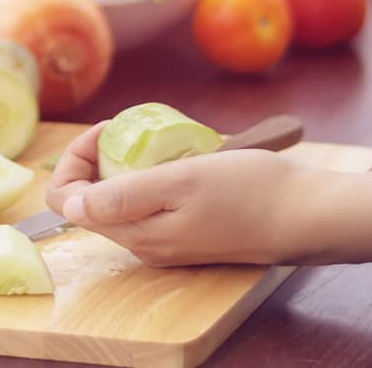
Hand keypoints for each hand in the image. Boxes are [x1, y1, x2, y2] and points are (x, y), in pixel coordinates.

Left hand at [44, 122, 332, 266]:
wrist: (304, 215)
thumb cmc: (248, 192)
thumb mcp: (182, 181)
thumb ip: (124, 195)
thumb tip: (71, 204)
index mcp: (136, 232)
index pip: (67, 201)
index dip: (74, 159)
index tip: (107, 130)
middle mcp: (144, 244)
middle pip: (91, 200)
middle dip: (99, 158)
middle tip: (130, 128)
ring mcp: (166, 241)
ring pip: (120, 201)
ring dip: (124, 165)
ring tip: (156, 138)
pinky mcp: (187, 234)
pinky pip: (149, 204)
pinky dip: (150, 176)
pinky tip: (178, 157)